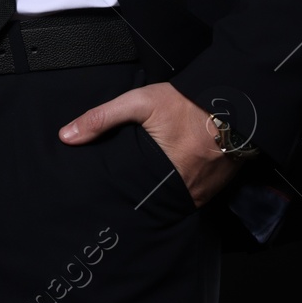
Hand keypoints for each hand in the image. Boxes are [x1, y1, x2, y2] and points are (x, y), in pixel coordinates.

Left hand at [58, 81, 240, 206]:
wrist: (235, 101)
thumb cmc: (188, 102)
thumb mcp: (139, 102)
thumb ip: (101, 118)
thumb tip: (66, 136)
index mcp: (168, 172)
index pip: (133, 194)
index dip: (118, 193)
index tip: (106, 190)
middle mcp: (188, 188)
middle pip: (152, 200)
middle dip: (136, 196)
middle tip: (121, 188)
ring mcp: (204, 191)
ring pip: (172, 200)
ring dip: (158, 194)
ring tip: (141, 186)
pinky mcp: (215, 187)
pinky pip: (190, 195)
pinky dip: (177, 189)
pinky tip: (165, 180)